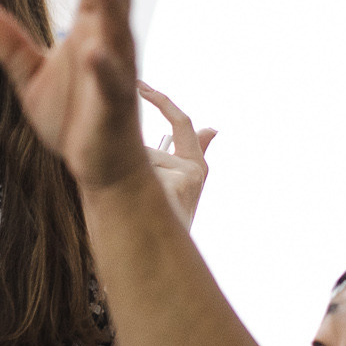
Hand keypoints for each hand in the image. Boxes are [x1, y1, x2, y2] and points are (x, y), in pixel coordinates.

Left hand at [0, 0, 156, 191]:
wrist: (98, 167)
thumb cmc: (72, 120)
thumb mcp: (29, 77)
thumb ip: (9, 44)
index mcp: (91, 33)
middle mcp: (109, 46)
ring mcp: (116, 74)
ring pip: (116, 34)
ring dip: (110, 5)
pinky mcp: (114, 106)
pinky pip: (110, 83)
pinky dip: (104, 65)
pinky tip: (95, 48)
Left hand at [139, 81, 216, 227]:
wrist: (162, 260)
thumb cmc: (168, 223)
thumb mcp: (181, 188)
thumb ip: (194, 153)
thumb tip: (214, 129)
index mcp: (196, 166)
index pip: (181, 123)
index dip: (161, 102)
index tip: (139, 85)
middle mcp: (195, 169)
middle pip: (147, 150)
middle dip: (131, 170)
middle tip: (132, 192)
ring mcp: (189, 175)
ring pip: (140, 163)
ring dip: (131, 184)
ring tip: (141, 211)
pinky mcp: (180, 183)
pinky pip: (140, 173)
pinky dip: (132, 189)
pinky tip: (142, 210)